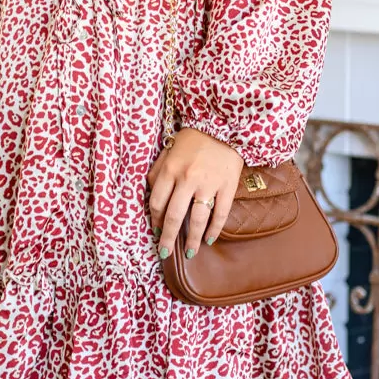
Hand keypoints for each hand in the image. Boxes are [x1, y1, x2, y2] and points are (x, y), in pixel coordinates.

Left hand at [145, 128, 243, 260]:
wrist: (224, 125)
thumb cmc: (193, 139)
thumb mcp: (168, 151)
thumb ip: (157, 172)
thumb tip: (150, 195)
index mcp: (170, 170)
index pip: (157, 202)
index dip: (154, 220)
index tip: (155, 231)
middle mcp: (188, 179)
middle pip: (174, 216)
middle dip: (168, 238)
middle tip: (165, 253)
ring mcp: (209, 184)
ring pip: (197, 219)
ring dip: (191, 239)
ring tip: (189, 253)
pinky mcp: (228, 186)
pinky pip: (221, 214)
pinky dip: (215, 229)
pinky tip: (209, 239)